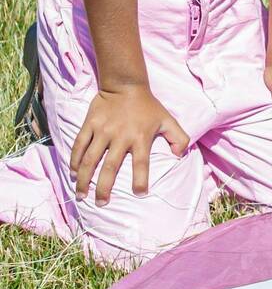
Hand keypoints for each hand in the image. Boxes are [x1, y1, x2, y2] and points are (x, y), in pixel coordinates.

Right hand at [70, 87, 189, 205]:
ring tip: (81, 195)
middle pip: (110, 168)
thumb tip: (180, 156)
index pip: (141, 164)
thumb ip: (179, 138)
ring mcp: (102, 130)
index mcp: (140, 137)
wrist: (125, 84)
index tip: (139, 193)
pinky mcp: (89, 124)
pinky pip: (79, 145)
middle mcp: (120, 136)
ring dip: (84, 179)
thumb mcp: (167, 119)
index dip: (140, 180)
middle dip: (104, 189)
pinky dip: (74, 160)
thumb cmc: (148, 105)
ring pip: (90, 159)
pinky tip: (73, 173)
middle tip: (101, 204)